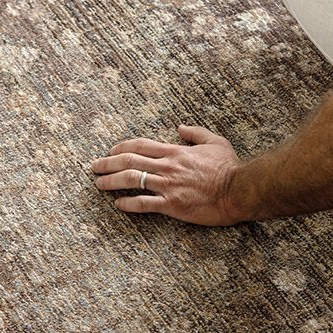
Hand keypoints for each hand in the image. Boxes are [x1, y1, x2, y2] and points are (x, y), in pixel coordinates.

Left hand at [91, 124, 247, 225]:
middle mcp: (167, 166)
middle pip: (129, 161)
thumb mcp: (215, 141)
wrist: (239, 190)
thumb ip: (195, 133)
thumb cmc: (229, 167)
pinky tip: (118, 204)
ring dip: (111, 181)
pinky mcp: (171, 205)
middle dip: (107, 162)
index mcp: (175, 151)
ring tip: (98, 184)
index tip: (110, 150)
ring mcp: (168, 186)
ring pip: (131, 180)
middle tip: (94, 166)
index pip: (141, 145)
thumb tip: (180, 127)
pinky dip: (128, 203)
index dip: (121, 146)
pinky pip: (143, 203)